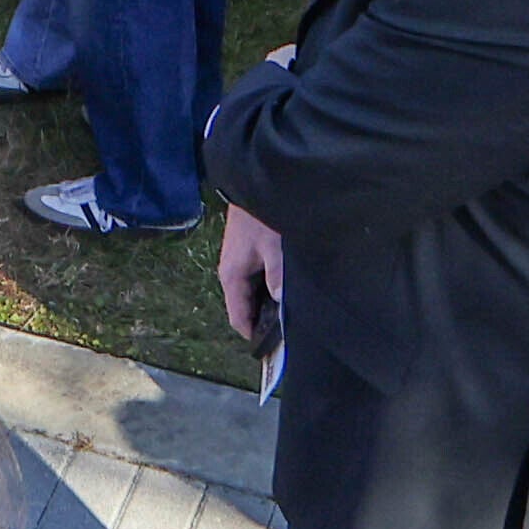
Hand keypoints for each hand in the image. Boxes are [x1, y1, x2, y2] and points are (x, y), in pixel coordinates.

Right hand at [218, 207, 284, 343]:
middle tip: (295, 324)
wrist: (254, 182)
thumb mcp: (274, 249)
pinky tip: (290, 283)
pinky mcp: (249, 253)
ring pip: (254, 294)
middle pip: (247, 309)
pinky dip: (272, 285)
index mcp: (232, 277)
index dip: (257, 336)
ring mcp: (240, 262)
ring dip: (272, 301)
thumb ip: (278, 279)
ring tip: (296, 305)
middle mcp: (232, 273)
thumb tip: (282, 307)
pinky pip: (259, 279)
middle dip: (268, 318)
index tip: (280, 345)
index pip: (239, 320)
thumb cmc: (262, 215)